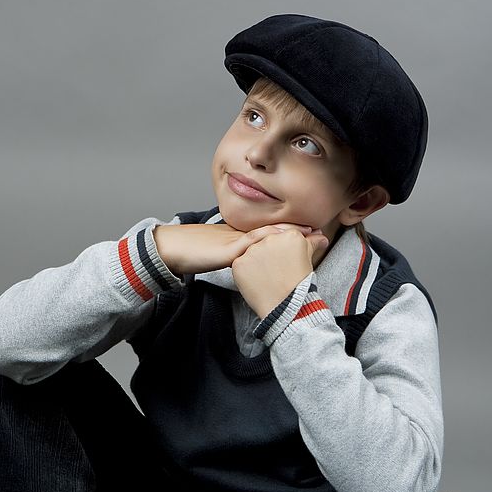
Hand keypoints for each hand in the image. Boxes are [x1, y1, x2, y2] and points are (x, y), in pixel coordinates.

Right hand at [153, 222, 315, 275]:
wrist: (172, 250)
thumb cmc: (190, 252)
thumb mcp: (216, 253)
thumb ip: (233, 253)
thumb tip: (244, 260)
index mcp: (238, 235)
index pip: (268, 231)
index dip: (288, 231)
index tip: (308, 231)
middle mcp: (240, 234)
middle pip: (274, 231)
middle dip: (297, 232)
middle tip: (319, 231)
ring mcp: (235, 240)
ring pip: (269, 235)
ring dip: (291, 234)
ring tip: (312, 235)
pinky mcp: (230, 249)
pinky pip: (254, 242)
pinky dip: (271, 239)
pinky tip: (285, 237)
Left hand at [231, 227, 329, 319]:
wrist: (286, 306)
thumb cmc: (300, 284)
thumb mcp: (308, 259)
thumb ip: (311, 243)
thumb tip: (320, 236)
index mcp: (290, 235)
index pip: (283, 235)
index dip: (283, 249)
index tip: (283, 260)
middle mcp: (270, 239)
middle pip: (267, 241)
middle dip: (270, 254)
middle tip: (276, 270)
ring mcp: (253, 250)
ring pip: (253, 251)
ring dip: (257, 262)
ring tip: (267, 276)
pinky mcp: (240, 263)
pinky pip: (241, 263)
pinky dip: (246, 272)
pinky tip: (256, 280)